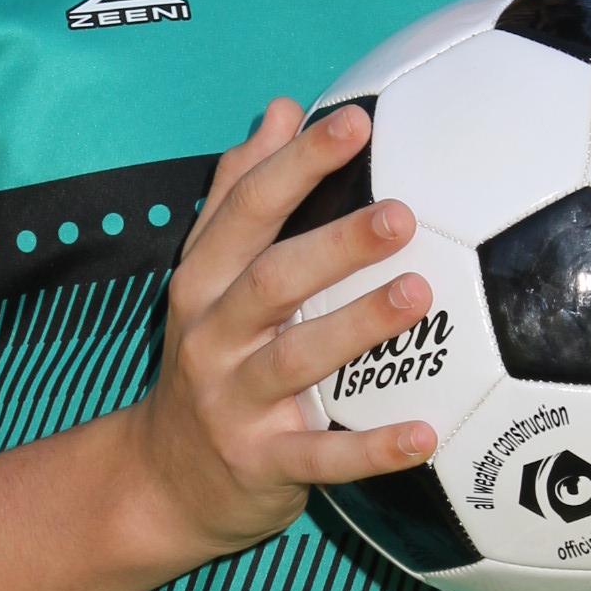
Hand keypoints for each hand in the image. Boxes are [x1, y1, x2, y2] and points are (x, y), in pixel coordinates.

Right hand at [121, 99, 437, 567]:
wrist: (162, 480)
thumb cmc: (209, 358)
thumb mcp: (205, 276)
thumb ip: (237, 194)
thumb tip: (279, 110)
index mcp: (204, 280)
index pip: (246, 209)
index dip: (298, 163)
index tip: (356, 122)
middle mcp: (213, 335)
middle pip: (272, 279)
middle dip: (336, 244)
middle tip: (403, 214)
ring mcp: (234, 402)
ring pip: (296, 360)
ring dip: (357, 326)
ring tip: (419, 295)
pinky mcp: (261, 463)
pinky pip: (322, 457)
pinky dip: (372, 449)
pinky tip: (427, 435)